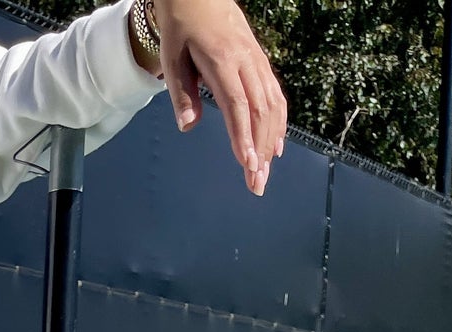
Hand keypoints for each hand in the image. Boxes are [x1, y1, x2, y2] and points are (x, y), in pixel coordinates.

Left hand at [144, 0, 286, 194]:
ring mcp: (256, 61)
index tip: (249, 165)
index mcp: (222, 61)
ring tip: (266, 171)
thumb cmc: (181, 27)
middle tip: (258, 184)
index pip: (237, 106)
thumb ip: (180, 93)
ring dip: (272, 141)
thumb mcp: (172, 58)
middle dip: (261, 151)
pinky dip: (279, 121)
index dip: (245, 137)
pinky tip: (277, 143)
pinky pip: (275, 94)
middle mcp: (245, 62)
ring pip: (272, 105)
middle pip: (259, 112)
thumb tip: (188, 125)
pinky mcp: (260, 62)